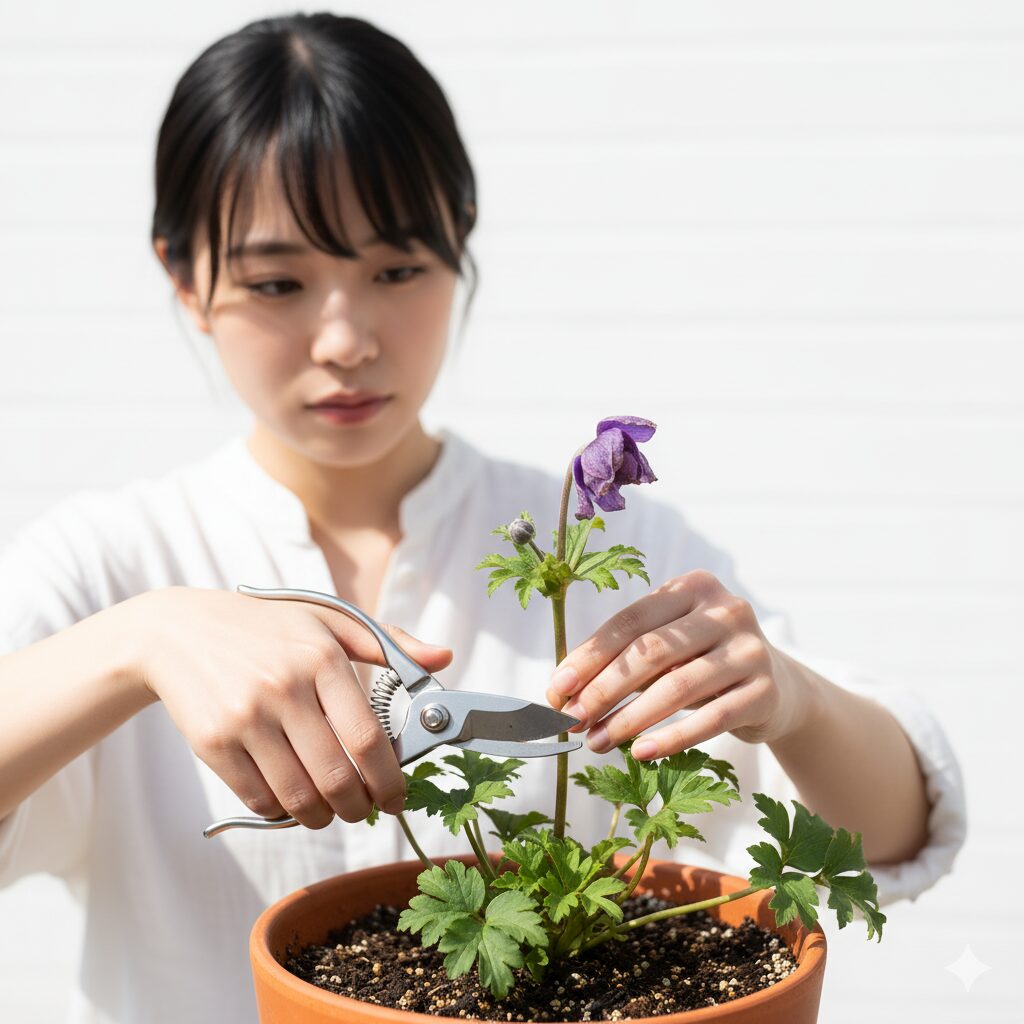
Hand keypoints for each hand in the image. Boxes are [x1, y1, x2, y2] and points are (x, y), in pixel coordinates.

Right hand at [132, 586, 452, 826]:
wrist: (180, 631)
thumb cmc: (268, 628)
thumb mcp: (327, 620)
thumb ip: (388, 644)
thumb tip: (444, 658)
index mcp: (321, 657)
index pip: (368, 738)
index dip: (389, 780)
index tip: (398, 797)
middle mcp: (285, 687)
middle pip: (336, 779)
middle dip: (360, 808)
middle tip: (367, 811)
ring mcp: (246, 717)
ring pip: (298, 797)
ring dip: (324, 818)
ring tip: (331, 812)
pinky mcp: (213, 742)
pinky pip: (259, 798)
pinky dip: (282, 811)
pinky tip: (292, 800)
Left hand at [545, 570, 808, 759]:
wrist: (778, 687)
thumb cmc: (702, 662)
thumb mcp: (667, 649)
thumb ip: (623, 661)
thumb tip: (563, 693)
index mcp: (692, 587)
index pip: (629, 621)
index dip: (588, 657)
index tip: (556, 689)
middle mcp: (725, 609)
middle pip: (651, 652)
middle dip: (603, 690)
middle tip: (572, 721)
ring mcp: (749, 648)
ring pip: (678, 686)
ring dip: (630, 719)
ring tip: (597, 741)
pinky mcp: (766, 690)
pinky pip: (712, 718)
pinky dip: (672, 738)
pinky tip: (641, 752)